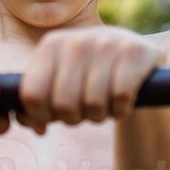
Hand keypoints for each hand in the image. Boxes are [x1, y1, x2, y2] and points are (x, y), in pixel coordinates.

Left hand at [17, 26, 167, 133]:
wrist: (138, 56)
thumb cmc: (90, 76)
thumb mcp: (60, 81)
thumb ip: (37, 104)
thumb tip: (37, 128)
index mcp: (51, 45)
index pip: (32, 94)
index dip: (42, 115)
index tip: (55, 116)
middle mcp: (75, 41)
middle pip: (63, 105)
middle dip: (75, 118)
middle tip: (85, 111)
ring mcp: (106, 43)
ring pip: (93, 104)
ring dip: (100, 115)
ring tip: (105, 105)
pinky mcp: (134, 51)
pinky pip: (121, 98)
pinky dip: (121, 109)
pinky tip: (123, 102)